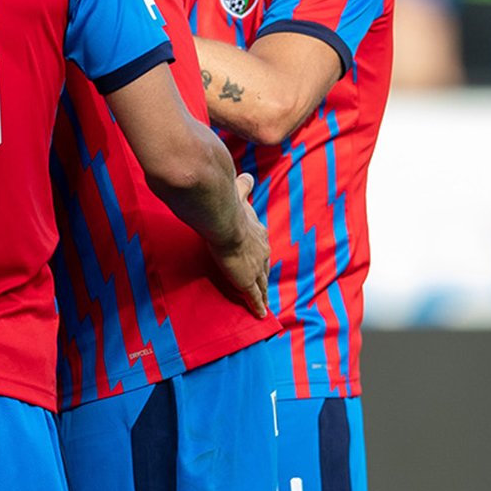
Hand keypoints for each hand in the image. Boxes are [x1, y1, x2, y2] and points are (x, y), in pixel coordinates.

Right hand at [212, 173, 271, 317]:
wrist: (226, 221)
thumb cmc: (230, 208)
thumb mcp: (239, 194)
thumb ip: (244, 186)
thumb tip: (247, 175)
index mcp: (258, 233)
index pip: (261, 247)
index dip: (260, 254)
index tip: (259, 258)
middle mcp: (261, 251)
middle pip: (264, 268)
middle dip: (264, 276)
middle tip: (265, 285)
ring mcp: (256, 267)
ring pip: (262, 284)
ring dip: (264, 293)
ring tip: (264, 304)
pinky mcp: (247, 280)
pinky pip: (254, 296)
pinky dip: (258, 305)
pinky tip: (261, 315)